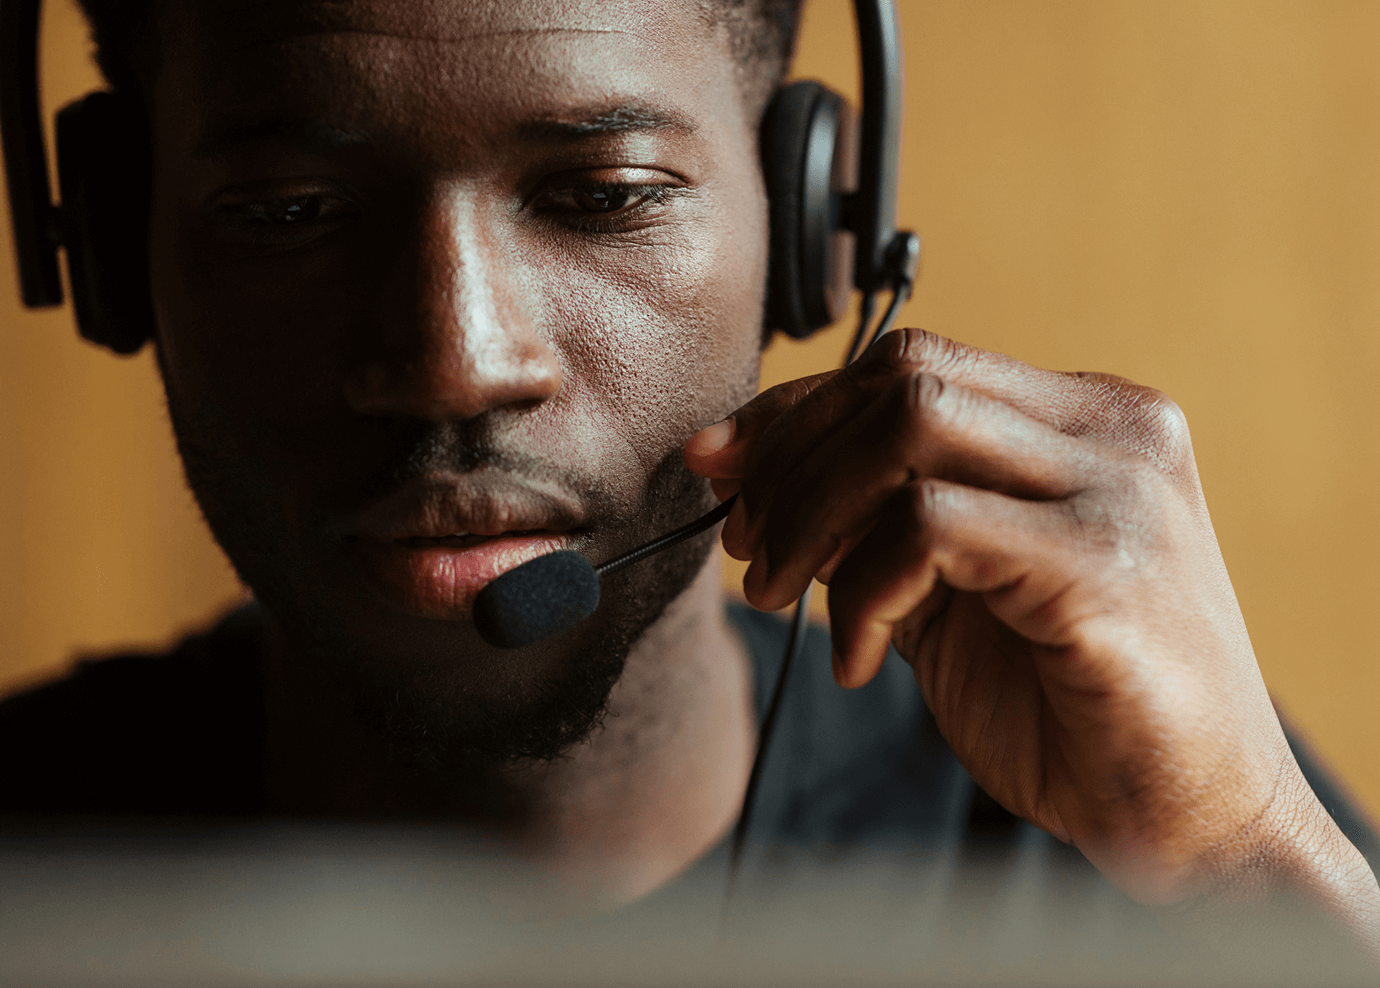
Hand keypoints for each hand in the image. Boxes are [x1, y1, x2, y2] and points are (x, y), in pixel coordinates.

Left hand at [684, 329, 1379, 942]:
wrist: (1191, 823)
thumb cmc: (1069, 705)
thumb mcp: (952, 591)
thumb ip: (874, 520)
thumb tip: (745, 468)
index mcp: (1086, 421)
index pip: (912, 363)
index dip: (796, 409)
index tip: (718, 464)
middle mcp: (1113, 432)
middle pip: (904, 374)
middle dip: (790, 456)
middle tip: (747, 548)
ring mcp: (1119, 489)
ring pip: (911, 425)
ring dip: (812, 514)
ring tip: (780, 597)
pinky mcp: (1104, 564)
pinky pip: (929, 528)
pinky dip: (859, 591)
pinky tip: (856, 661)